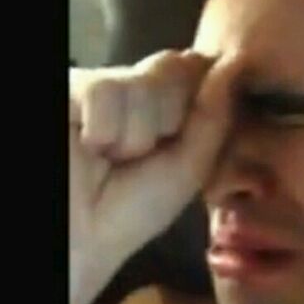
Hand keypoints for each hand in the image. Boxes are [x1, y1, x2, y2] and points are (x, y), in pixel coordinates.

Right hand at [69, 50, 241, 303]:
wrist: (82, 240)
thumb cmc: (134, 208)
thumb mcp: (191, 164)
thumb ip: (214, 115)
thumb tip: (232, 63)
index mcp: (169, 101)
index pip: (201, 68)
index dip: (202, 97)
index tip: (185, 137)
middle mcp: (138, 85)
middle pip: (177, 67)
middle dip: (170, 120)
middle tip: (144, 155)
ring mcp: (104, 84)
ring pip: (144, 83)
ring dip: (136, 135)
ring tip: (114, 157)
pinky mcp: (72, 89)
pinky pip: (104, 91)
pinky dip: (105, 130)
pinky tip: (91, 147)